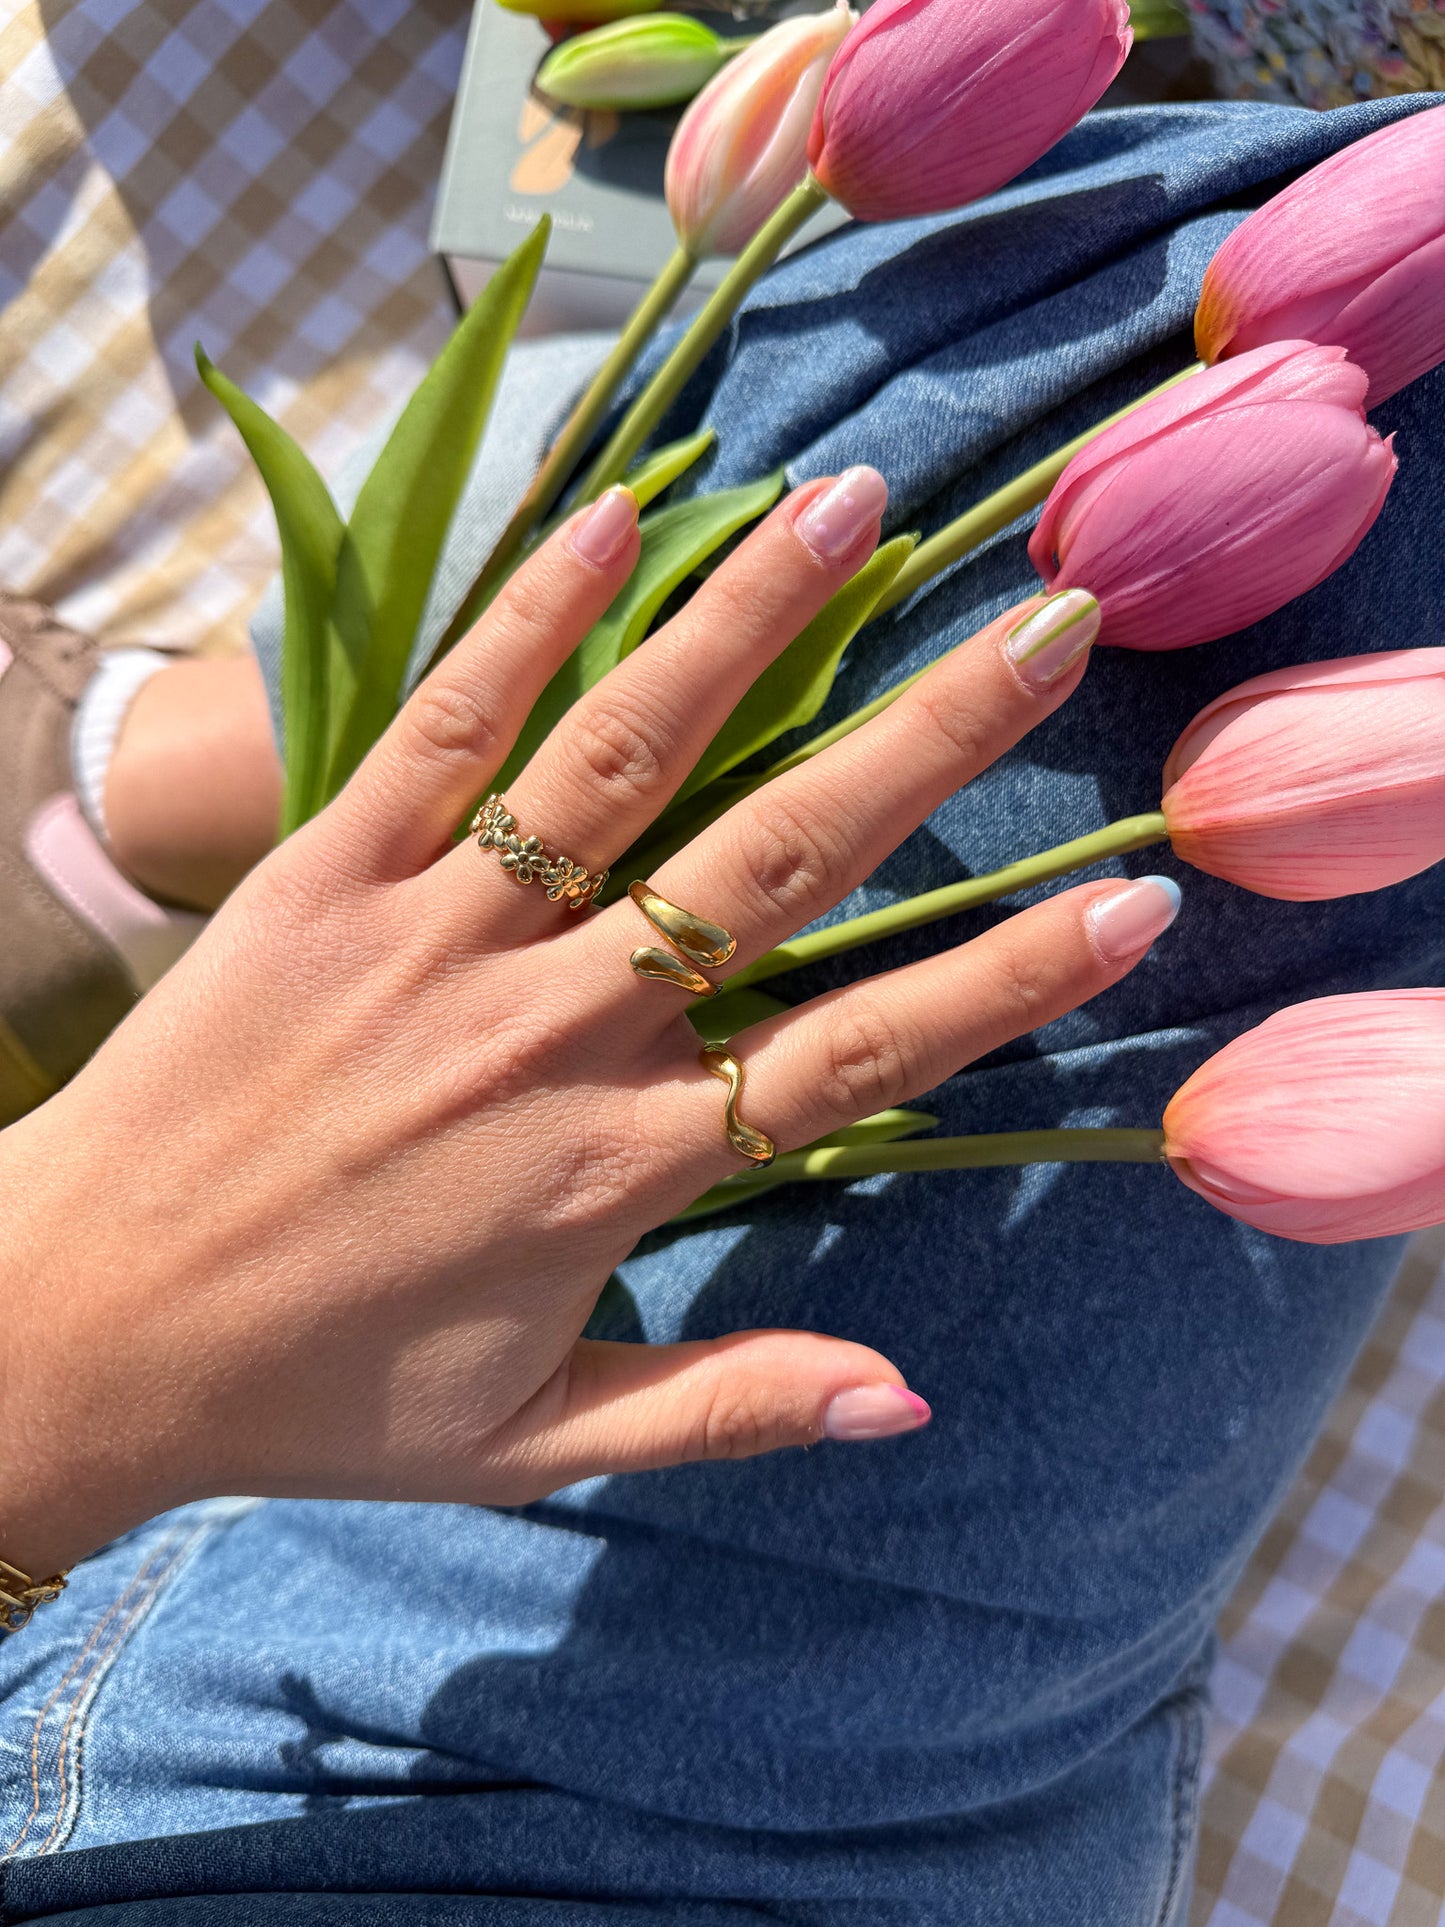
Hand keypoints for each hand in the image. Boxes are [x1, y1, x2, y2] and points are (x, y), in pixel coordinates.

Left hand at [0, 471, 1163, 1573]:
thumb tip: (908, 1396)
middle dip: (927, 741)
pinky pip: (444, 731)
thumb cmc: (313, 1400)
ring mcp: (435, 939)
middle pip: (775, 865)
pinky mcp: (321, 877)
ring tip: (850, 511)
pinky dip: (532, 620)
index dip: (1000, 984)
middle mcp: (550, 1033)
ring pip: (621, 759)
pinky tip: (616, 513)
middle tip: (1044, 629)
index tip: (1125, 904)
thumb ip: (725, 1407)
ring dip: (747, 626)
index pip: (855, 1059)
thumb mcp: (532, 1446)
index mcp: (618, 1171)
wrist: (71, 1335)